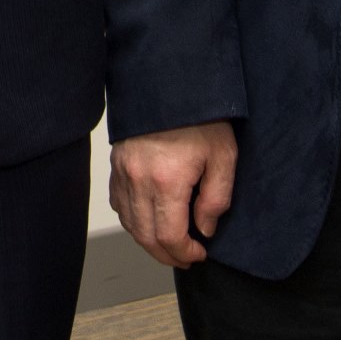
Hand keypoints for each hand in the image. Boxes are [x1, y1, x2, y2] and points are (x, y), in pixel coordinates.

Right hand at [112, 121, 239, 266]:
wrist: (172, 82)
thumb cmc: (201, 115)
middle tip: (185, 258)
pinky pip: (118, 202)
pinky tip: (147, 220)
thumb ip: (216, 199)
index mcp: (167, 180)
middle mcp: (139, 179)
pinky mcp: (117, 163)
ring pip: (129, 222)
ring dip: (148, 240)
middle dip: (166, 254)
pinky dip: (131, 219)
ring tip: (168, 244)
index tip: (199, 253)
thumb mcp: (223, 156)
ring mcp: (123, 171)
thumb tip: (204, 228)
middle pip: (146, 236)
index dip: (184, 253)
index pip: (170, 236)